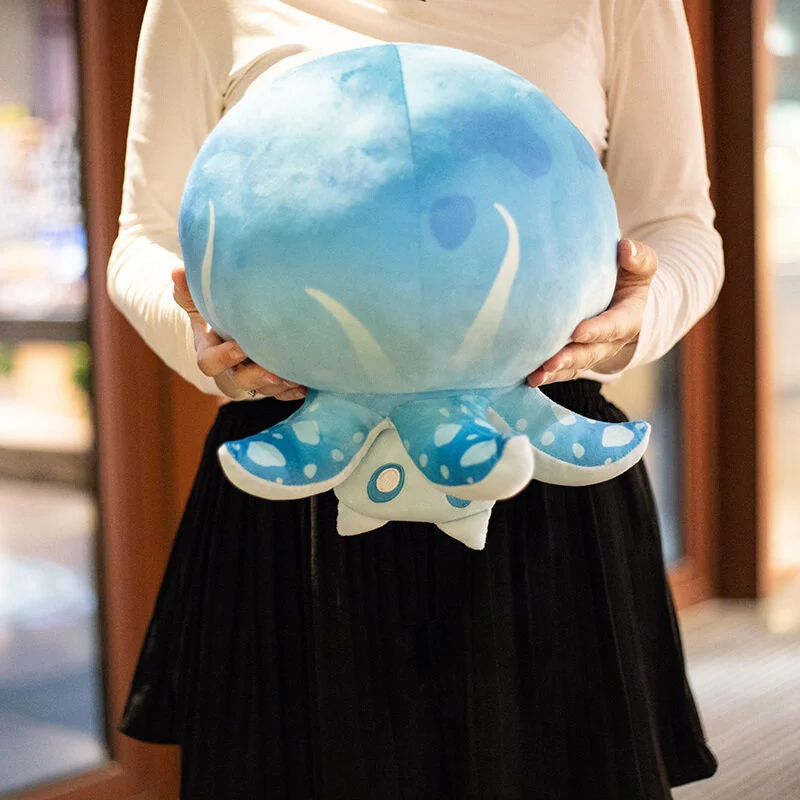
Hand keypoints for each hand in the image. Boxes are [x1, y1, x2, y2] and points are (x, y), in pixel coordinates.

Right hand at [172, 267, 306, 400]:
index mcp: (209, 353)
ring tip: (296, 377)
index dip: (224, 357)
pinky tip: (304, 388)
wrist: (231, 336)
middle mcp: (229, 372)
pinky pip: (279, 396)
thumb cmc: (215, 319)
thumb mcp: (201, 305)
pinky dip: (291, 392)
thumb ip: (189, 292)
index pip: (209, 362)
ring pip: (262, 390)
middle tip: (277, 372)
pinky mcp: (269, 387)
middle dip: (258, 377)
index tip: (242, 347)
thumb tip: (177, 271)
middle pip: (238, 382)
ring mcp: (250, 382)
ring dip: (279, 385)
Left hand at [526, 239, 656, 386]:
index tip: (577, 332)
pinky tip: (527, 378)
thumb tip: (625, 248)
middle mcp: (610, 342)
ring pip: (574, 367)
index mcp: (628, 318)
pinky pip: (562, 372)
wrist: (623, 301)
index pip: (614, 326)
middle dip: (570, 358)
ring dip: (554, 373)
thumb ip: (638, 259)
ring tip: (535, 376)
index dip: (597, 330)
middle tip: (550, 362)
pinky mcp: (576, 359)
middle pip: (590, 353)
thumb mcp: (640, 268)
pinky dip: (546, 376)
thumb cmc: (628, 279)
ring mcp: (592, 353)